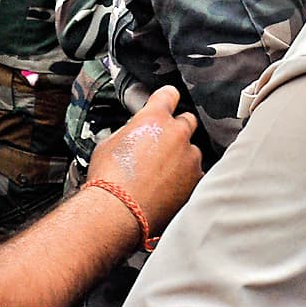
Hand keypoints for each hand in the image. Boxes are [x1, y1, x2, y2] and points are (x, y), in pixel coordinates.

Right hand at [86, 86, 202, 232]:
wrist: (117, 212)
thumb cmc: (109, 179)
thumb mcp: (109, 143)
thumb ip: (130, 131)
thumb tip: (134, 133)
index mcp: (154, 118)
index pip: (169, 94)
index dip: (167, 98)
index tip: (168, 101)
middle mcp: (177, 134)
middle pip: (187, 121)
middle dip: (176, 130)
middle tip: (161, 145)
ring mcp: (190, 158)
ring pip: (192, 151)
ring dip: (181, 158)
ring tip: (161, 175)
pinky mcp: (196, 181)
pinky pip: (195, 174)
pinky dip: (185, 179)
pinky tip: (168, 188)